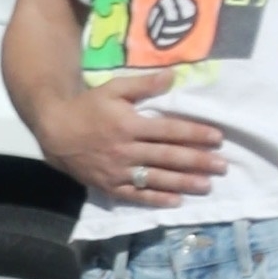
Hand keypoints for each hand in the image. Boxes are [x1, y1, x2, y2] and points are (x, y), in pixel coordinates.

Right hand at [36, 70, 225, 205]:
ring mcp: (118, 171)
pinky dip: (157, 199)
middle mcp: (127, 150)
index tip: (217, 139)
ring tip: (207, 185)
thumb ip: (143, 85)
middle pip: (168, 157)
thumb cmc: (88, 107)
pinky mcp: (110, 186)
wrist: (55, 131)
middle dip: (197, 162)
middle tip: (222, 166)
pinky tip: (176, 201)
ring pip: (157, 178)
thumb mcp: (113, 89)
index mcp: (130, 125)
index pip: (170, 131)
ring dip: (184, 183)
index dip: (195, 134)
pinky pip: (137, 195)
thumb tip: (172, 77)